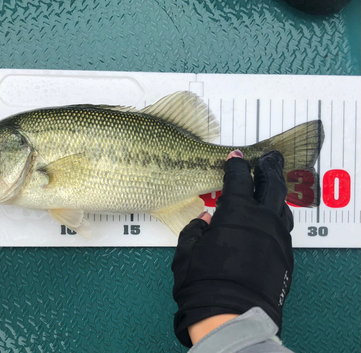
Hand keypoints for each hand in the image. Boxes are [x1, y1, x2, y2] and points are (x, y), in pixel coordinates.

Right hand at [172, 150, 293, 346]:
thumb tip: (207, 218)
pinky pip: (283, 229)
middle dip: (268, 169)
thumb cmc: (202, 280)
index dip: (236, 165)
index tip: (235, 157)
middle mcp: (263, 220)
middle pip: (272, 185)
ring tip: (270, 189)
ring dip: (276, 194)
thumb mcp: (187, 249)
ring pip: (283, 207)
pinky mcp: (285, 256)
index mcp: (237, 213)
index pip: (239, 179)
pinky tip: (269, 221)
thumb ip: (197, 228)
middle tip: (267, 160)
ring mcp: (278, 238)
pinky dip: (277, 218)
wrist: (230, 315)